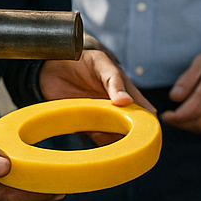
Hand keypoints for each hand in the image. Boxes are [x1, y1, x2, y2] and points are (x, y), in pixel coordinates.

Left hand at [40, 51, 154, 145]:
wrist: (51, 67)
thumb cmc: (82, 60)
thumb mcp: (101, 65)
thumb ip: (115, 82)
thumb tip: (127, 102)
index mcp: (126, 92)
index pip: (144, 111)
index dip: (149, 123)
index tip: (148, 132)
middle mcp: (116, 108)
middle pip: (130, 128)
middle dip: (129, 135)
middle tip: (119, 134)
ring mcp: (100, 117)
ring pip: (114, 136)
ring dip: (110, 138)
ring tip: (99, 129)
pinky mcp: (85, 125)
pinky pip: (95, 139)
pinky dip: (95, 140)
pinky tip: (89, 132)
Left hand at [164, 44, 200, 138]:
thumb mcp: (199, 62)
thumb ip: (186, 80)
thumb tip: (174, 98)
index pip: (195, 107)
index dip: (177, 116)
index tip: (166, 116)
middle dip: (181, 123)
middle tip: (171, 118)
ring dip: (191, 127)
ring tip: (183, 118)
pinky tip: (197, 119)